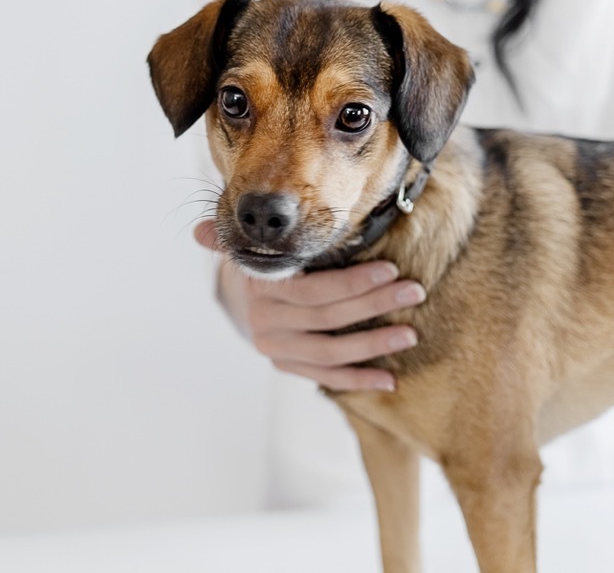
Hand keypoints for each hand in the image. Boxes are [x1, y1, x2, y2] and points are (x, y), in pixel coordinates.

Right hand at [193, 220, 425, 390]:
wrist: (241, 295)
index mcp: (260, 289)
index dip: (353, 281)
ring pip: (331, 352)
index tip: (392, 269)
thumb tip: (198, 233)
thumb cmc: (260, 260)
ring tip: (410, 333)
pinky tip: (390, 378)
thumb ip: (228, 237)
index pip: (312, 288)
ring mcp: (276, 349)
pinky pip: (326, 378)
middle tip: (415, 292)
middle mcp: (265, 323)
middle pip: (328, 318)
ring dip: (374, 344)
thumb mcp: (246, 246)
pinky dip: (359, 380)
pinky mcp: (286, 367)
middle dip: (376, 304)